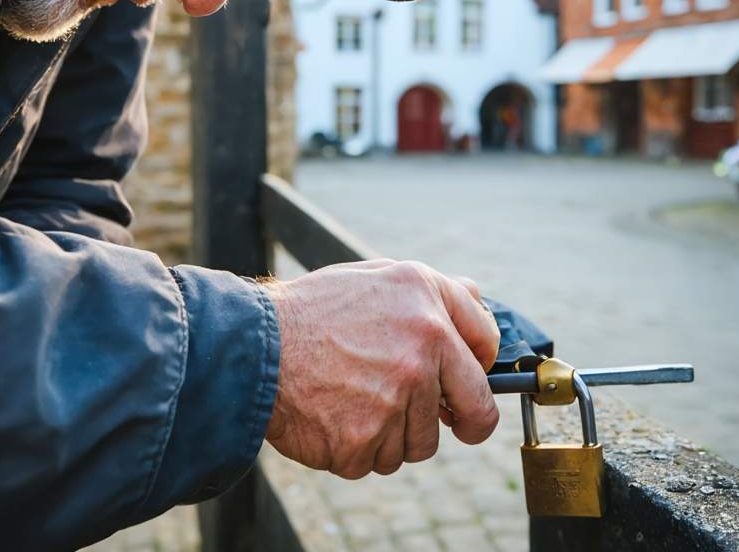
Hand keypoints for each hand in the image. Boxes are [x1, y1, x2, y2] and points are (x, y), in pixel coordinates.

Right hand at [261, 259, 500, 478]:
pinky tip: (331, 418)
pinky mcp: (362, 441)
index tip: (466, 385)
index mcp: (428, 307)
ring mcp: (393, 401)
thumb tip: (480, 306)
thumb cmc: (313, 309)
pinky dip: (354, 450)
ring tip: (353, 401)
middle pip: (471, 413)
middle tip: (445, 423)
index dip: (481, 372)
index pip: (486, 351)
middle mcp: (420, 353)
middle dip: (463, 423)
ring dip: (392, 434)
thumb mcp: (381, 276)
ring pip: (417, 444)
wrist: (252, 343)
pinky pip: (374, 462)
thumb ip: (435, 292)